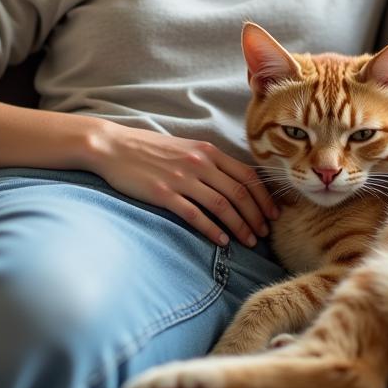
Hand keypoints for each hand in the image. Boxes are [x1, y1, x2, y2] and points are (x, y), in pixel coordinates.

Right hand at [89, 123, 279, 247]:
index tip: (274, 213)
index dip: (264, 196)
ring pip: (221, 204)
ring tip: (248, 241)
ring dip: (239, 225)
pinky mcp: (163, 193)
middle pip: (239, 192)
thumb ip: (210, 162)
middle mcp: (199, 163)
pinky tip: (221, 241)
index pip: (247, 175)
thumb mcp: (186, 148)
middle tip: (264, 234)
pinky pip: (194, 214)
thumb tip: (234, 182)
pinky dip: (211, 228)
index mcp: (208, 151)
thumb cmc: (151, 149)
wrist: (114, 146)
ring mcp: (181, 178)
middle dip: (256, 215)